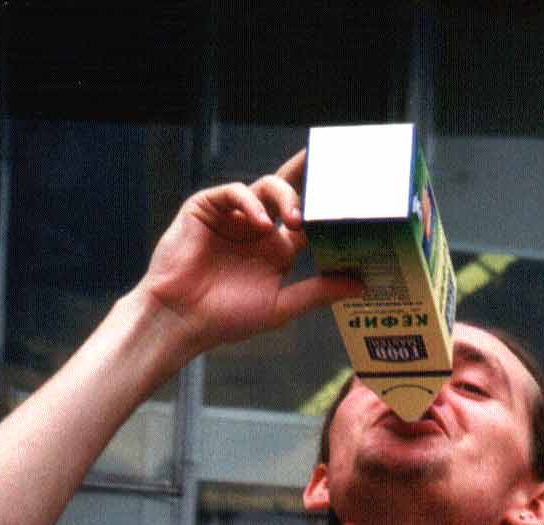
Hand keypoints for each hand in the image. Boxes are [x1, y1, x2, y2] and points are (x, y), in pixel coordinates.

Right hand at [136, 150, 360, 356]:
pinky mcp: (206, 207)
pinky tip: (259, 222)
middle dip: (310, 186)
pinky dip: (249, 202)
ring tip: (294, 219)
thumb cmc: (226, 319)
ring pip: (265, 187)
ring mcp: (232, 215)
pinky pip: (232, 192)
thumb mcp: (280, 306)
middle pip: (290, 194)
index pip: (308, 220)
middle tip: (327, 195)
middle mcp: (257, 228)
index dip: (327, 207)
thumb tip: (361, 284)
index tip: (352, 196)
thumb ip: (317, 292)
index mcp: (277, 250)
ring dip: (284, 197)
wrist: (181, 320)